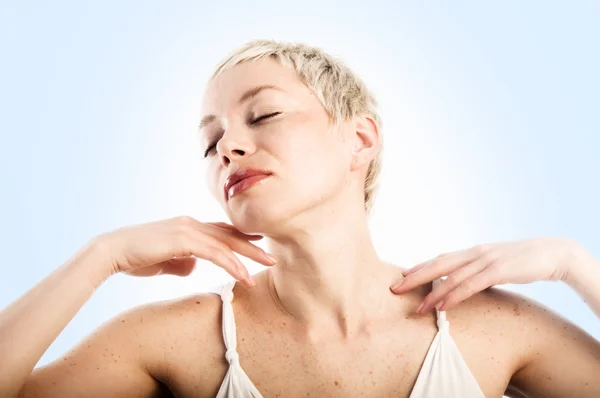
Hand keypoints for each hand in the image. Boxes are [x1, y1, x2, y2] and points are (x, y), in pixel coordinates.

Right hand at [93, 216, 276, 286]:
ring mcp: (187, 229)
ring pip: (226, 242)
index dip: (241, 237)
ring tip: (267, 265)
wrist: (112, 251)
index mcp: (188, 227)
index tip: (259, 243)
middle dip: (253, 245)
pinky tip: (243, 274)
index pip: (220, 231)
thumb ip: (182, 261)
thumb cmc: (135, 257)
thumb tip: (194, 267)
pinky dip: (231, 263)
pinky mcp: (183, 239)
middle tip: (272, 256)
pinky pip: (214, 252)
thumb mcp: (165, 260)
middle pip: (229, 234)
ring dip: (248, 255)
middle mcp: (191, 224)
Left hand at [390, 237, 579, 313]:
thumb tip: (463, 282)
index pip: (440, 259)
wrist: (553, 253)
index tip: (402, 277)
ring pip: (452, 277)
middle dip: (415, 277)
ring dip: (433, 294)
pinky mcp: (499, 270)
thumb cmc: (523, 261)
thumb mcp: (496, 264)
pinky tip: (443, 305)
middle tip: (395, 289)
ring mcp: (486, 260)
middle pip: (438, 264)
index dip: (420, 268)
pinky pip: (472, 284)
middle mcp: (475, 253)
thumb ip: (479, 271)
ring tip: (418, 308)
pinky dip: (455, 295)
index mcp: (473, 252)